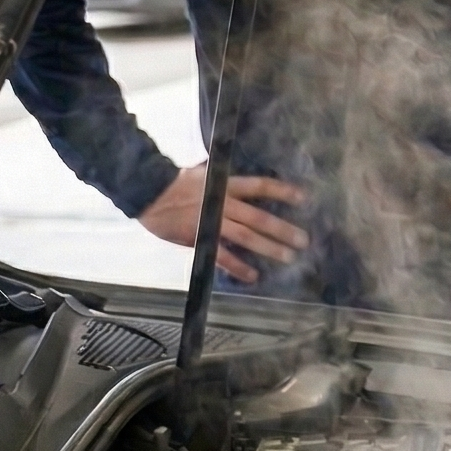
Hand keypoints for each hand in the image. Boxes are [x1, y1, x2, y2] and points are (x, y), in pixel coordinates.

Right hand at [139, 163, 308, 284]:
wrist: (147, 193)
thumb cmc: (174, 183)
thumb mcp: (203, 175)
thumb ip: (222, 183)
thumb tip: (241, 186)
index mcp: (224, 185)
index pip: (259, 186)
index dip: (282, 191)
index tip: (304, 198)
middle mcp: (222, 202)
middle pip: (259, 217)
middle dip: (283, 229)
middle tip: (304, 240)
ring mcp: (212, 221)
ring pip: (246, 236)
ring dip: (269, 247)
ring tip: (289, 257)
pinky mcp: (199, 238)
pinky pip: (222, 255)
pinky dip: (238, 266)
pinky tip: (253, 276)